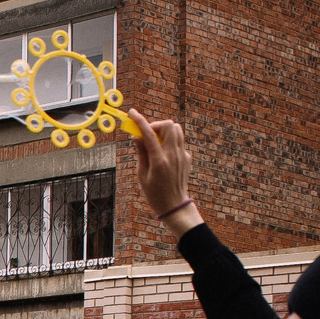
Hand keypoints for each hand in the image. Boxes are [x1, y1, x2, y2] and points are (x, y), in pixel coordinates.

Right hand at [127, 108, 202, 234]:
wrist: (175, 205)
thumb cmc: (154, 193)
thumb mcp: (142, 175)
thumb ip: (141, 153)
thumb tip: (137, 136)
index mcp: (159, 160)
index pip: (149, 133)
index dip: (139, 120)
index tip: (132, 113)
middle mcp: (173, 154)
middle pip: (168, 124)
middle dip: (156, 125)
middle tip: (147, 135)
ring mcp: (182, 155)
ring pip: (177, 129)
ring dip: (165, 131)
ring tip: (156, 143)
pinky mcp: (187, 157)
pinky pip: (179, 141)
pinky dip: (170, 142)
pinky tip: (164, 155)